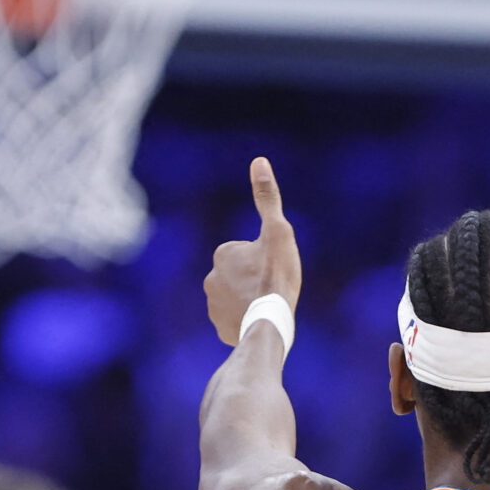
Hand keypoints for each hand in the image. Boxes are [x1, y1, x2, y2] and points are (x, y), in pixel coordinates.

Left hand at [205, 157, 302, 347]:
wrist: (269, 323)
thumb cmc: (276, 276)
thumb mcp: (278, 231)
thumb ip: (267, 198)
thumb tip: (259, 161)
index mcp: (223, 253)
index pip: (246, 253)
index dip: (264, 260)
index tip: (272, 269)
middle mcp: (211, 277)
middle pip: (240, 276)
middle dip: (253, 280)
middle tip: (270, 289)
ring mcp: (213, 305)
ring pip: (236, 298)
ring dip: (248, 301)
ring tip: (265, 306)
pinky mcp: (219, 327)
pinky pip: (233, 320)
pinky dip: (244, 320)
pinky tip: (257, 320)